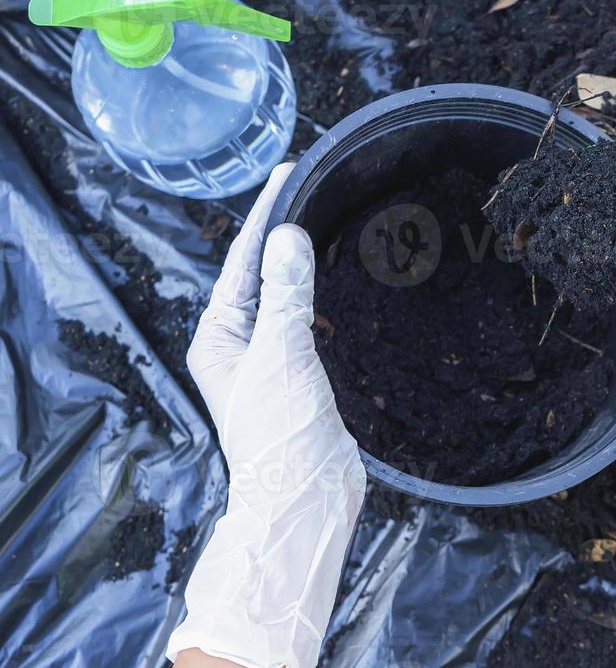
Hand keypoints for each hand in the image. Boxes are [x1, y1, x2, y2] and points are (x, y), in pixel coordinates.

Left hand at [168, 163, 363, 667]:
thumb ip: (287, 293)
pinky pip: (310, 323)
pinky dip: (324, 298)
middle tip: (315, 186)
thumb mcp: (283, 353)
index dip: (266, 214)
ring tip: (331, 222)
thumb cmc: (282, 430)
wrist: (304, 495)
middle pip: (261, 275)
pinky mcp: (302, 378)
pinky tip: (343, 286)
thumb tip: (288, 235)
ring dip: (304, 264)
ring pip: (287, 297)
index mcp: (219, 335)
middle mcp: (239, 344)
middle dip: (283, 232)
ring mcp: (271, 361)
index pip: (242, 260)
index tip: (290, 171)